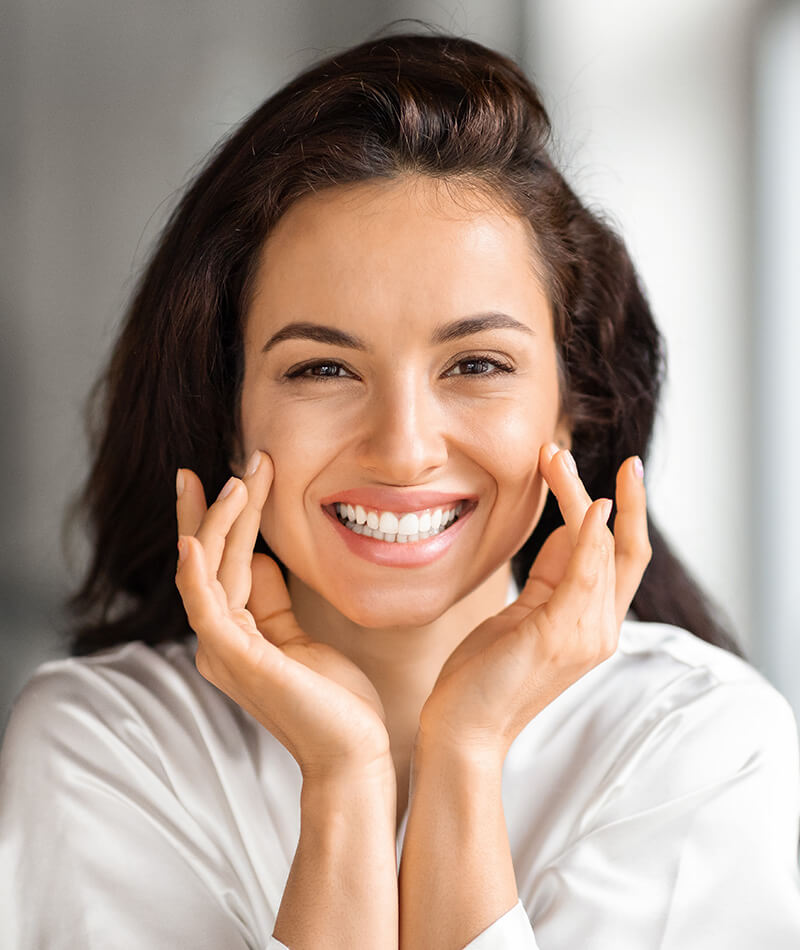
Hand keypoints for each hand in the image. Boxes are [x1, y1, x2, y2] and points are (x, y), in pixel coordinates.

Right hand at [174, 452, 392, 782]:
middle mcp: (218, 640)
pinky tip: (196, 538)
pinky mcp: (234, 658)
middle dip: (221, 507)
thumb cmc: (334, 699)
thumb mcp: (300, 635)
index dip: (221, 519)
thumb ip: (273, 600)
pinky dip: (197, 571)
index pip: (220, 564)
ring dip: (223, 521)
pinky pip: (206, 605)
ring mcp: (221, 650)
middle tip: (242, 460)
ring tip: (242, 478)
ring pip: (209, 571)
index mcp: (233, 634)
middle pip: (210, 559)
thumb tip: (260, 558)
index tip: (230, 475)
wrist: (353, 752)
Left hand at [417, 443, 651, 761]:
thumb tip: (570, 528)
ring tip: (553, 457)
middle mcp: (600, 630)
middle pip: (627, 550)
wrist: (463, 728)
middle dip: (624, 499)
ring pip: (602, 548)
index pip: (622, 559)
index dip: (627, 514)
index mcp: (592, 625)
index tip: (619, 474)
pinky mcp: (560, 634)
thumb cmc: (485, 673)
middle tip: (603, 456)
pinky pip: (586, 571)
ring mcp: (586, 635)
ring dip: (580, 495)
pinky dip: (589, 532)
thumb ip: (552, 577)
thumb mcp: (523, 614)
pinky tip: (585, 501)